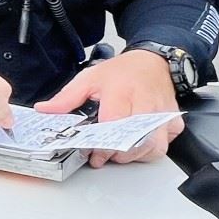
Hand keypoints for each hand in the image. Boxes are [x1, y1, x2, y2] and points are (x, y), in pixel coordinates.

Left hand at [35, 50, 183, 166]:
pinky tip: (137, 145)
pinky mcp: (173, 122)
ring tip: (118, 152)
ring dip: (134, 156)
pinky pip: (164, 145)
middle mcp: (146, 104)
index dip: (102, 144)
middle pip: (135, 141)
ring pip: (153, 147)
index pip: (114, 124)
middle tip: (103, 155)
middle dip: (116, 154)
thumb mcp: (90, 78)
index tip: (92, 153)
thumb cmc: (122, 72)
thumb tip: (45, 109)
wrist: (152, 62)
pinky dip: (150, 150)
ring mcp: (162, 114)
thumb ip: (67, 97)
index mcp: (122, 92)